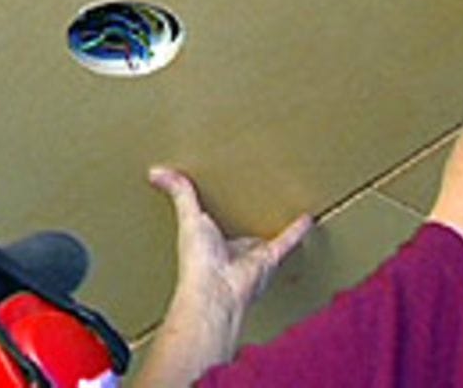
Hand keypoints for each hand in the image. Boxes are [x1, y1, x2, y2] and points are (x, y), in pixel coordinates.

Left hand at [149, 167, 312, 334]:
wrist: (216, 291)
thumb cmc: (197, 261)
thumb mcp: (188, 217)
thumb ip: (179, 193)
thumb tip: (156, 172)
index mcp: (206, 239)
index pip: (210, 219)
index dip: (212, 208)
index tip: (216, 194)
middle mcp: (228, 250)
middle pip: (238, 231)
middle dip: (244, 218)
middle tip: (252, 200)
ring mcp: (250, 256)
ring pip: (263, 239)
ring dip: (271, 226)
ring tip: (281, 208)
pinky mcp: (269, 260)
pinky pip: (286, 242)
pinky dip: (296, 231)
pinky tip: (307, 218)